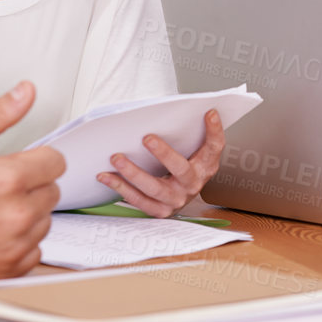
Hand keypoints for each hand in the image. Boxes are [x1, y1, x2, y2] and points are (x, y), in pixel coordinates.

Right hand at [0, 82, 63, 282]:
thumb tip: (26, 93)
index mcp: (7, 180)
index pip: (56, 162)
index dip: (37, 158)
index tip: (21, 162)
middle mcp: (15, 216)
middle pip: (51, 192)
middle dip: (30, 185)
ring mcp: (11, 247)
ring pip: (43, 222)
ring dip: (26, 214)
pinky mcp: (5, 271)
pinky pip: (33, 251)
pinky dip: (18, 243)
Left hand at [96, 109, 225, 217]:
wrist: (179, 197)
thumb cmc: (182, 167)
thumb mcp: (191, 150)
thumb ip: (187, 132)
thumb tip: (171, 111)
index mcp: (205, 166)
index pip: (214, 148)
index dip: (214, 131)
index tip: (209, 113)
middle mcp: (193, 185)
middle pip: (181, 169)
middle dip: (164, 154)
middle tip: (147, 138)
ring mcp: (176, 200)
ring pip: (154, 188)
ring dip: (133, 173)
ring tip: (116, 158)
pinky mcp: (160, 211)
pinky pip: (139, 200)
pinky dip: (121, 188)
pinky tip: (106, 176)